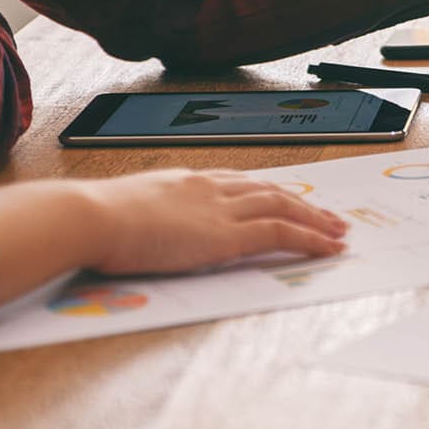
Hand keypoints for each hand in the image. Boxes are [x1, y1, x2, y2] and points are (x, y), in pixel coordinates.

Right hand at [86, 170, 346, 273]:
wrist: (90, 216)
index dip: (269, 191)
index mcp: (187, 181)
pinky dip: (310, 239)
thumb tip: (138, 228)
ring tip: (339, 232)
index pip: (241, 182)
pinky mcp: (227, 235)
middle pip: (270, 190)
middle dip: (303, 202)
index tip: (287, 198)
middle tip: (328, 215)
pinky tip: (328, 248)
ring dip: (316, 219)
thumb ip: (144, 215)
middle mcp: (211, 188)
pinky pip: (282, 232)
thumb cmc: (93, 219)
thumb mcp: (124, 210)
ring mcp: (221, 209)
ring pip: (284, 206)